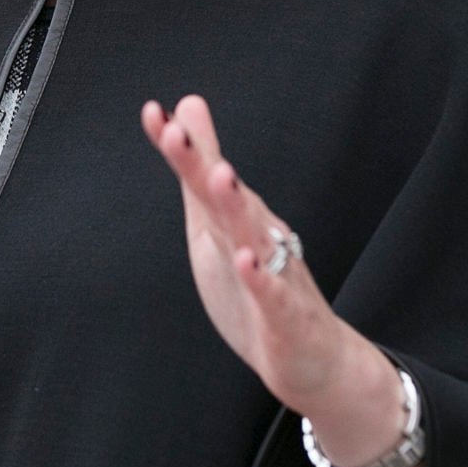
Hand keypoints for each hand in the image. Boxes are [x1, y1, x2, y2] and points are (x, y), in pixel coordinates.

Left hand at [139, 95, 396, 455]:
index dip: (180, 149)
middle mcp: (259, 237)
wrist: (315, 358)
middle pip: (227, 199)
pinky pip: (273, 295)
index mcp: (238, 219)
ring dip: (236, 208)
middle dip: (204, 166)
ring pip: (254, 238)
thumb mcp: (215, 223)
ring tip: (219, 178)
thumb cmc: (259, 285)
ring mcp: (276, 275)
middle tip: (177, 133)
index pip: (205, 178)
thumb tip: (183, 107)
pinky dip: (260, 278)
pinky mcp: (286, 317)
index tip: (153, 114)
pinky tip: (245, 260)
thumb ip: (200, 170)